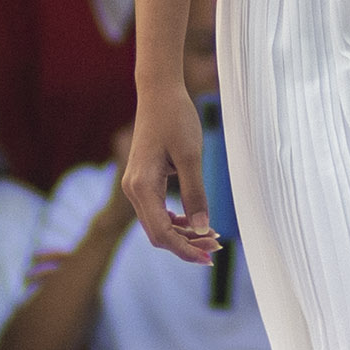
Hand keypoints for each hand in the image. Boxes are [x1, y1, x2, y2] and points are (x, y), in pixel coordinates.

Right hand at [119, 88, 218, 264]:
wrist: (159, 93)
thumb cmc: (175, 118)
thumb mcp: (190, 156)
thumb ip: (196, 193)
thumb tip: (203, 228)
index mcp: (142, 186)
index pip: (161, 232)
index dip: (185, 248)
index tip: (209, 256)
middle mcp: (133, 189)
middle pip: (157, 234)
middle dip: (186, 244)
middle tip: (216, 247)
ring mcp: (135, 186)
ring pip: (157, 225)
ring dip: (183, 234)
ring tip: (211, 235)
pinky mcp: (142, 181)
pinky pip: (156, 211)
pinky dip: (176, 221)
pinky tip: (195, 221)